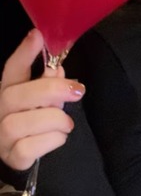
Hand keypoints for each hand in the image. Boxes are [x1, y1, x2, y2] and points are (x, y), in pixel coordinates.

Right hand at [0, 29, 84, 170]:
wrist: (25, 159)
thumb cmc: (37, 128)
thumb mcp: (44, 104)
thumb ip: (48, 87)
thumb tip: (57, 70)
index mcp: (8, 94)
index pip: (12, 70)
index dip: (23, 53)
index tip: (38, 36)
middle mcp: (0, 113)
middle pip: (15, 96)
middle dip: (50, 90)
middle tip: (77, 90)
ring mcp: (3, 137)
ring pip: (21, 123)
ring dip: (53, 120)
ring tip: (66, 123)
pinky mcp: (13, 157)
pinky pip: (29, 147)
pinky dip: (50, 141)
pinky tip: (58, 137)